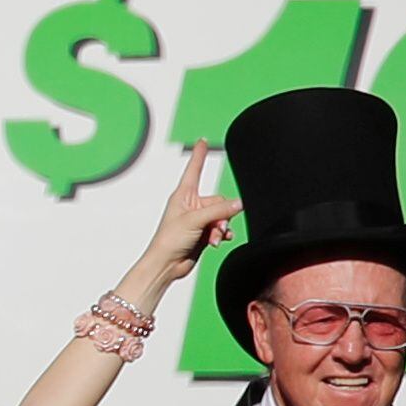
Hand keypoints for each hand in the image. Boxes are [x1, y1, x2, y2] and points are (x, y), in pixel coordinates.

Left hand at [136, 145, 239, 288]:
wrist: (167, 264)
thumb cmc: (169, 241)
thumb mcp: (195, 221)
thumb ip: (218, 210)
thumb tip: (238, 204)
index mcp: (183, 196)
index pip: (194, 169)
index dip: (199, 155)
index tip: (201, 141)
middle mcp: (191, 205)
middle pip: (220, 201)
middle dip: (221, 215)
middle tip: (214, 227)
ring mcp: (198, 219)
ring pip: (223, 216)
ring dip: (222, 227)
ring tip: (213, 237)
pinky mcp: (204, 232)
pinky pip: (222, 228)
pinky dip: (223, 234)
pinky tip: (218, 241)